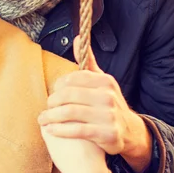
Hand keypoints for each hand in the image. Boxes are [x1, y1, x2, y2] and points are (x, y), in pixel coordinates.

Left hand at [38, 37, 151, 171]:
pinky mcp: (107, 134)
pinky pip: (77, 130)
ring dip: (51, 117)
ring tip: (43, 120)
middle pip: (68, 95)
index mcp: (105, 81)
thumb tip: (77, 38)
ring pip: (70, 112)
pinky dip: (60, 130)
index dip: (58, 86)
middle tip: (45, 109)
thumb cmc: (108, 104)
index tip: (52, 93)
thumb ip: (88, 61)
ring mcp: (109, 116)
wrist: (129, 131)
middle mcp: (108, 96)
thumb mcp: (102, 81)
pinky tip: (51, 130)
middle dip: (52, 102)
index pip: (72, 79)